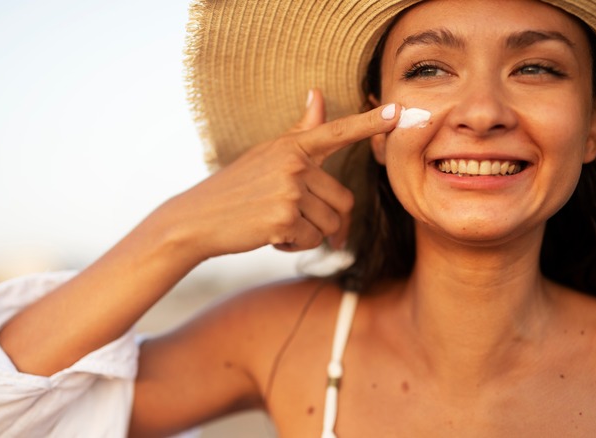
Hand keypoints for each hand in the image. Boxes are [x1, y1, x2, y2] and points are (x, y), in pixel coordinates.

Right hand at [156, 89, 399, 259]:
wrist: (198, 218)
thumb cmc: (236, 186)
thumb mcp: (267, 153)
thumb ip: (300, 131)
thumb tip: (317, 94)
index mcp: (291, 146)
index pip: (336, 132)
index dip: (368, 124)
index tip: (397, 112)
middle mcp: (293, 164)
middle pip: (342, 201)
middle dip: (329, 221)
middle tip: (303, 226)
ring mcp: (289, 190)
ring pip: (330, 224)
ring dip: (310, 235)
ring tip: (279, 226)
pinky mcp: (284, 218)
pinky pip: (312, 240)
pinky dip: (296, 246)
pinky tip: (272, 237)